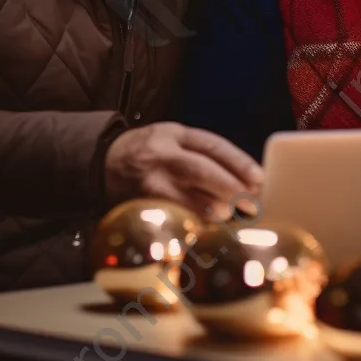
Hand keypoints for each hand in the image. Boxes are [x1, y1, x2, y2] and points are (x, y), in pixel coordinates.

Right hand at [104, 122, 262, 218]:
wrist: (102, 163)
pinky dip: (195, 223)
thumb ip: (203, 153)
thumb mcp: (172, 139)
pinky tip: (207, 226)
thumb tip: (244, 179)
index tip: (258, 177)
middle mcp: (161, 156)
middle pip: (201, 170)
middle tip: (252, 202)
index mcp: (172, 134)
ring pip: (190, 199)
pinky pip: (175, 217)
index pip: (211, 145)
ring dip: (217, 210)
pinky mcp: (142, 206)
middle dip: (231, 188)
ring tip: (231, 214)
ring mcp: (150, 182)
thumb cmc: (148, 152)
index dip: (238, 162)